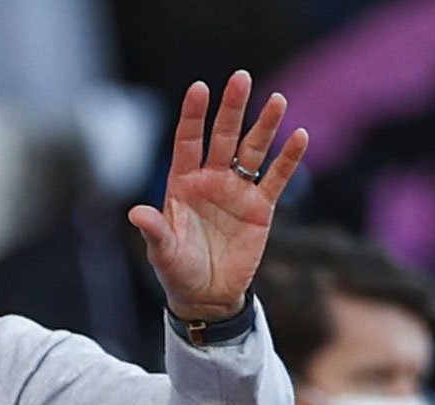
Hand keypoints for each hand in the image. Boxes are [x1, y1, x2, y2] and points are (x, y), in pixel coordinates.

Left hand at [129, 71, 309, 322]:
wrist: (207, 296)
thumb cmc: (178, 271)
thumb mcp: (163, 252)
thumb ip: (154, 230)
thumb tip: (135, 213)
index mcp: (182, 184)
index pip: (188, 142)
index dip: (193, 116)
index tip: (199, 88)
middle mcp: (211, 180)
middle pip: (223, 137)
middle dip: (232, 108)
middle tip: (241, 78)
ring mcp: (237, 191)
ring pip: (252, 151)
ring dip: (265, 126)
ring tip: (277, 100)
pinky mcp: (261, 207)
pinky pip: (276, 178)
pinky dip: (288, 159)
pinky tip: (299, 136)